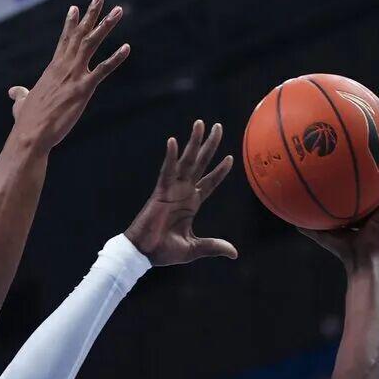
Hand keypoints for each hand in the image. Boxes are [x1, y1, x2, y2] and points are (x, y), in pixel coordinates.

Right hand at [7, 0, 128, 153]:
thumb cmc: (26, 122)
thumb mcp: (21, 104)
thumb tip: (13, 92)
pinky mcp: (83, 89)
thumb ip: (20, 94)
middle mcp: (64, 66)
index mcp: (52, 69)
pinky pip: (103, 70)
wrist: (31, 134)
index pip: (63, 40)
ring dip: (105, 25)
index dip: (70, 23)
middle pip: (79, 34)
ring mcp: (74, 76)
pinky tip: (127, 48)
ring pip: (91, 43)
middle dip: (91, 14)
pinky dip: (116, 58)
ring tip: (118, 10)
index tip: (75, 7)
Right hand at [124, 121, 236, 264]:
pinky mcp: (160, 192)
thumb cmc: (165, 252)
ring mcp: (172, 190)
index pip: (210, 182)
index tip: (231, 158)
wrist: (144, 254)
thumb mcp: (194, 248)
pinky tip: (173, 142)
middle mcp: (184, 192)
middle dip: (210, 145)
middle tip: (218, 126)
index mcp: (192, 203)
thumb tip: (234, 253)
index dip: (220, 171)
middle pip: (200, 163)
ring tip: (201, 124)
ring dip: (193, 142)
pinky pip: (166, 171)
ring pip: (186, 161)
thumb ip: (214, 246)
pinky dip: (170, 157)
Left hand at [298, 154, 378, 270]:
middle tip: (372, 143)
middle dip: (375, 163)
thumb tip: (292, 219)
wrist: (359, 258)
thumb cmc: (341, 249)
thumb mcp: (322, 233)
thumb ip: (309, 226)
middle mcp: (373, 206)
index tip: (353, 159)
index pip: (359, 189)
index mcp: (359, 210)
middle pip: (375, 181)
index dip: (357, 175)